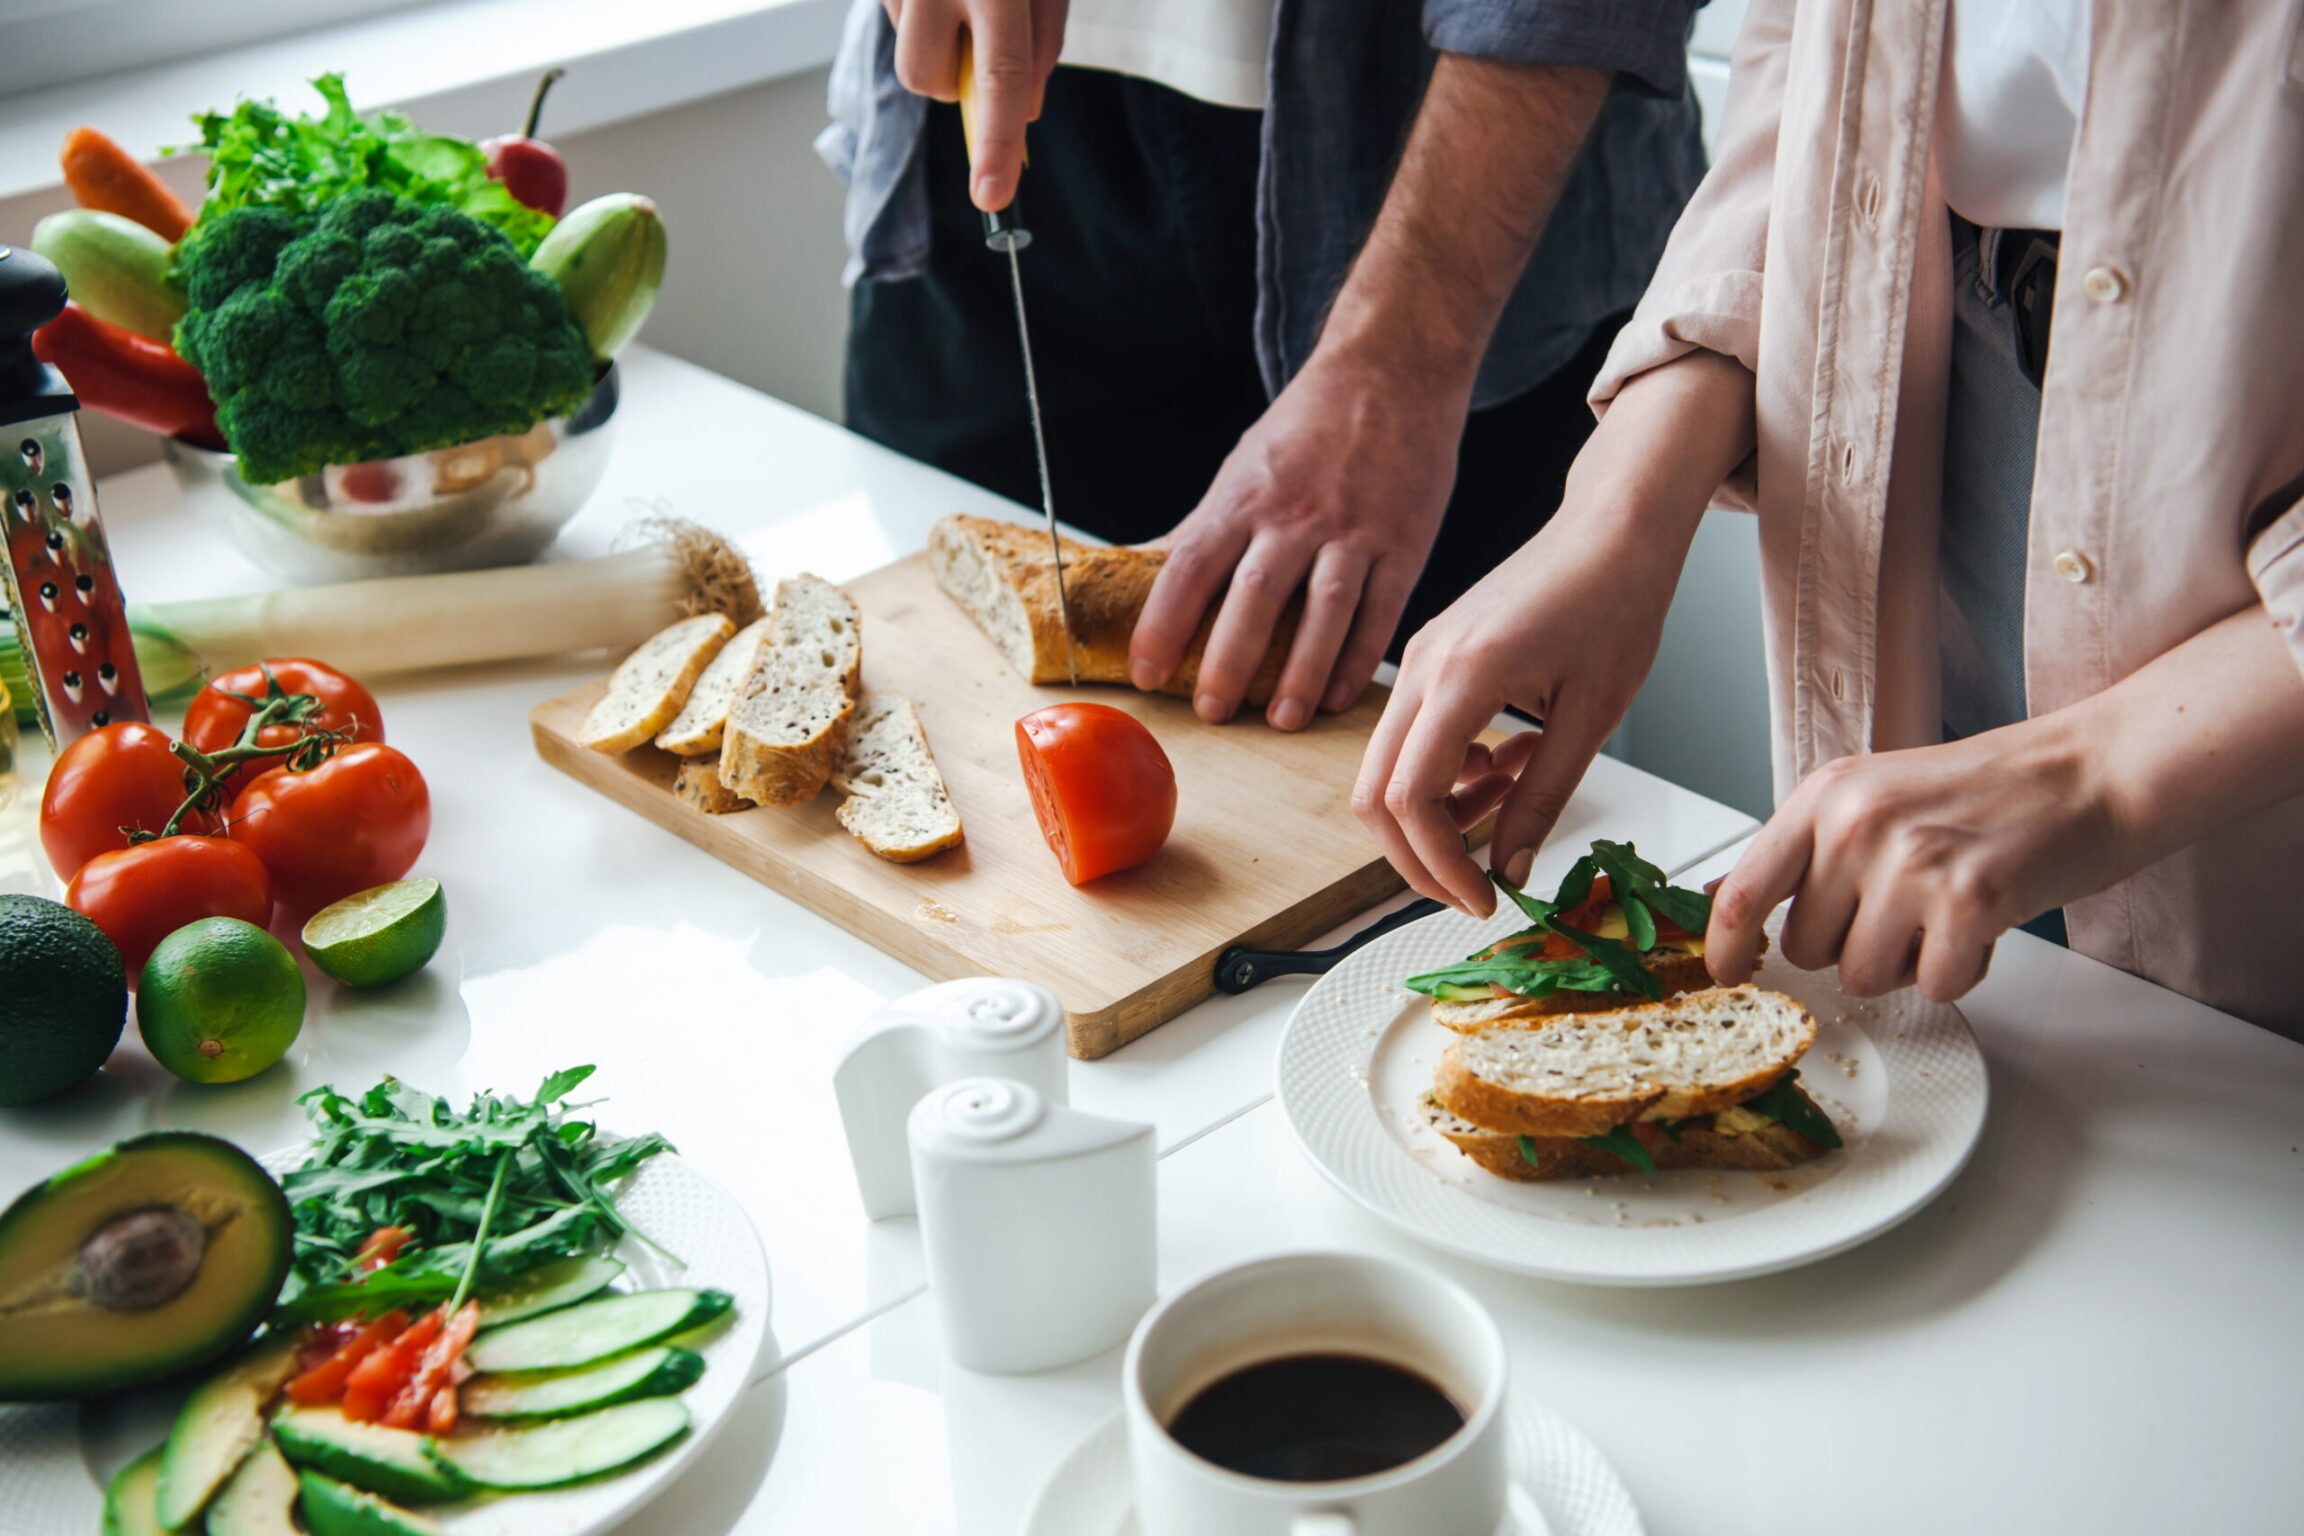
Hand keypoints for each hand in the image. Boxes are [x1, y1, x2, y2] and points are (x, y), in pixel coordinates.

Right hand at [884, 0, 1066, 210]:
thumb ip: (1043, 38)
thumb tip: (1026, 111)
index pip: (1000, 77)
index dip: (997, 143)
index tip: (990, 195)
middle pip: (930, 81)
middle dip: (953, 86)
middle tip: (977, 41)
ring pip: (908, 57)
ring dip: (935, 47)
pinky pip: (893, 22)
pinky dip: (918, 19)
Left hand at [1129, 351, 1464, 730]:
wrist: (1393, 370)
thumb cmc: (1309, 427)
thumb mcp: (1244, 467)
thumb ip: (1204, 526)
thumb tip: (1140, 566)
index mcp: (1245, 498)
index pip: (1189, 568)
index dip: (1162, 625)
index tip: (1145, 673)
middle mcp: (1296, 516)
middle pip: (1253, 599)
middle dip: (1228, 662)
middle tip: (1209, 711)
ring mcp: (1354, 531)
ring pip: (1323, 613)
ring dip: (1301, 674)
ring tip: (1279, 720)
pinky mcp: (1404, 543)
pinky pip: (1380, 612)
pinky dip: (1358, 660)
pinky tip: (1339, 697)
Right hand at [1351, 503, 1682, 915]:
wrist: (1614, 528)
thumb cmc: (1616, 600)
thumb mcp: (1592, 718)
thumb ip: (1543, 800)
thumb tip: (1510, 869)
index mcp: (1463, 676)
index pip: (1413, 798)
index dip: (1442, 864)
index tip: (1483, 897)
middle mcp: (1424, 666)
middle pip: (1376, 794)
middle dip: (1419, 857)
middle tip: (1473, 888)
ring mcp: (1420, 659)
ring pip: (1387, 768)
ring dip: (1438, 812)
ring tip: (1509, 806)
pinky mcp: (1431, 657)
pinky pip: (1412, 735)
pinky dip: (1446, 773)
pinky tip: (1506, 762)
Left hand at [1704, 718, 2134, 1001]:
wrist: (2093, 771)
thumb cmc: (1986, 789)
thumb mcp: (1872, 795)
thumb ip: (1802, 851)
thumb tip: (1725, 900)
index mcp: (1826, 795)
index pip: (1742, 890)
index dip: (1723, 947)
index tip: (1725, 974)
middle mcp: (1859, 824)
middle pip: (1805, 949)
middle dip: (1850, 946)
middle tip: (1903, 907)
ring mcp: (1913, 862)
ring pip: (1862, 976)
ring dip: (1905, 963)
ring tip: (1943, 909)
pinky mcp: (1970, 900)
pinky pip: (1933, 984)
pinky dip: (1960, 969)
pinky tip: (1982, 922)